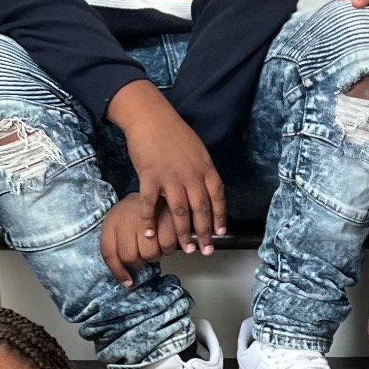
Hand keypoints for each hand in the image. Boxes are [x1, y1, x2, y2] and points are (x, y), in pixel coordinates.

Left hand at [99, 190, 166, 285]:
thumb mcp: (120, 225)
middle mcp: (125, 219)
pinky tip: (167, 240)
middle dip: (140, 261)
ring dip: (155, 255)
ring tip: (157, 245)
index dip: (118, 272)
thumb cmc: (136, 212)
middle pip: (130, 257)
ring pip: (150, 254)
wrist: (156, 187)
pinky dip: (169, 249)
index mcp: (111, 222)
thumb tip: (127, 279)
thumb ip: (119, 246)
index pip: (109, 254)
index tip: (128, 282)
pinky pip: (167, 246)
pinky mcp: (165, 217)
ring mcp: (146, 218)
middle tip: (145, 253)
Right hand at [105, 80, 225, 271]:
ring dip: (182, 234)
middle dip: (204, 233)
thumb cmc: (173, 133)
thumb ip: (202, 171)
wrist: (150, 117)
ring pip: (179, 212)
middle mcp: (191, 175)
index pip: (217, 197)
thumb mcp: (197, 150)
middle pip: (200, 210)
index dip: (219, 217)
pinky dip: (150, 221)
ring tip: (183, 249)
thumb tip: (208, 190)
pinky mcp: (149, 177)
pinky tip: (150, 234)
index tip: (220, 233)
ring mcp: (170, 177)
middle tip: (205, 251)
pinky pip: (151, 204)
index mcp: (205, 168)